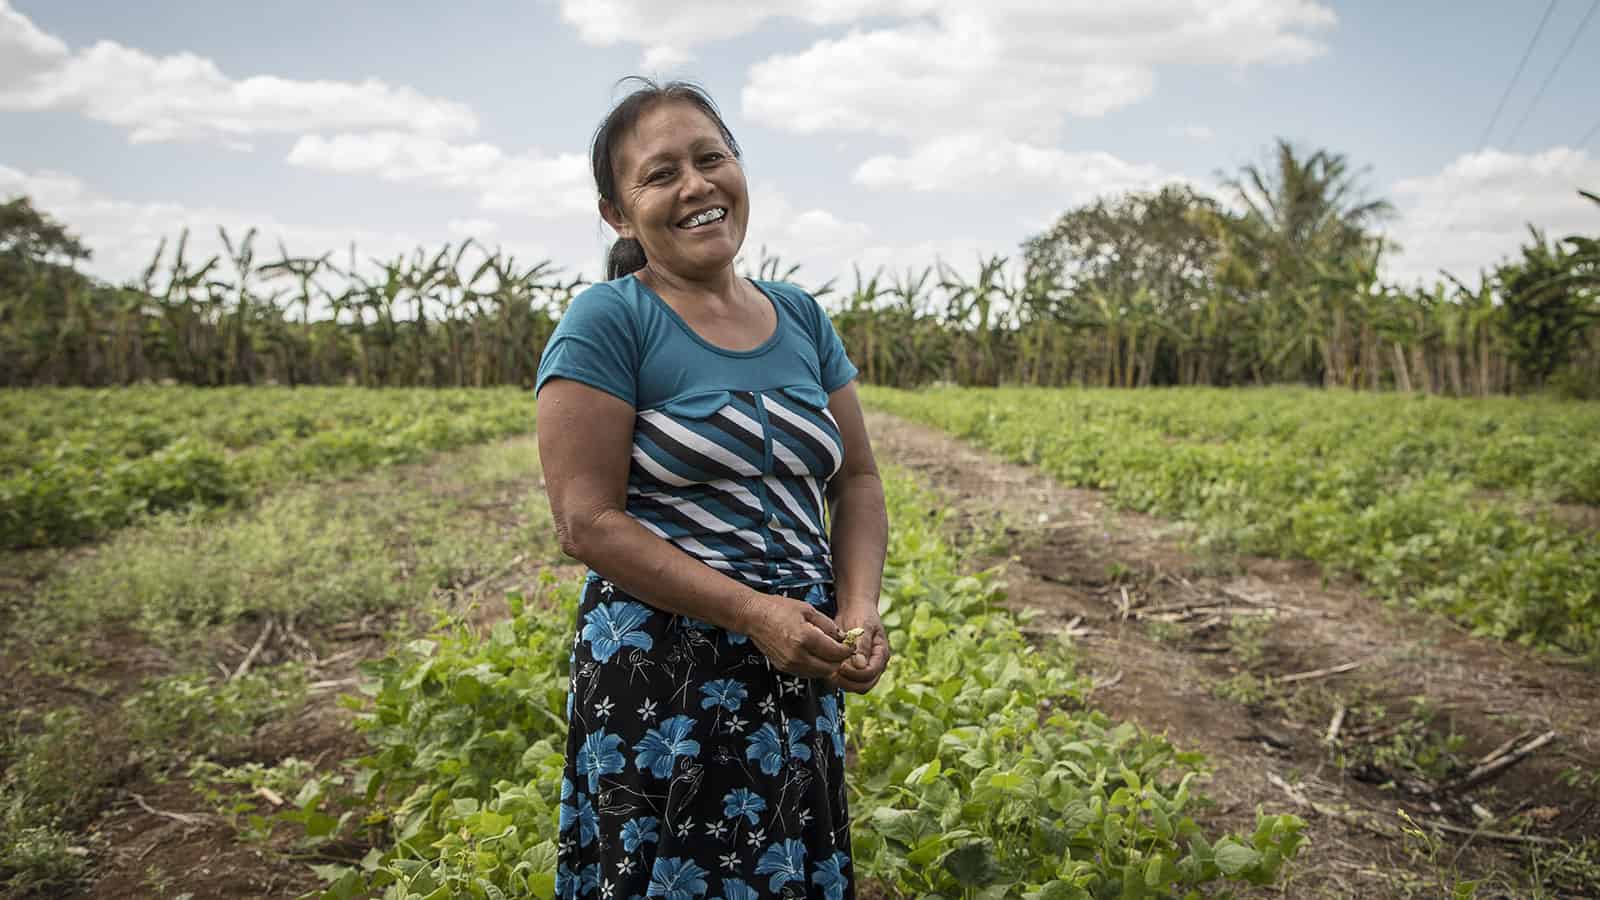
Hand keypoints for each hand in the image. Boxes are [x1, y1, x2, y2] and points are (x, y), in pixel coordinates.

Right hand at [740, 592, 854, 677]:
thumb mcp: (808, 610)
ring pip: (819, 674)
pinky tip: (817, 656)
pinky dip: (816, 668)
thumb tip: (843, 637)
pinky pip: (807, 674)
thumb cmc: (779, 608)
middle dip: (839, 660)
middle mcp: (797, 655)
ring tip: (830, 652)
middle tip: (842, 650)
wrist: (754, 617)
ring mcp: (790, 664)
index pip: (835, 653)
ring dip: (828, 666)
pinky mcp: (784, 668)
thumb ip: (828, 625)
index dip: (847, 650)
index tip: (850, 645)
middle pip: (830, 668)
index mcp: (805, 638)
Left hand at [829, 604, 888, 693]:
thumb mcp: (864, 626)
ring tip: (829, 670)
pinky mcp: (852, 669)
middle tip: (833, 672)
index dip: (856, 674)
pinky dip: (836, 679)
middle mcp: (874, 665)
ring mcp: (863, 669)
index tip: (842, 666)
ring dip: (841, 682)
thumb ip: (863, 645)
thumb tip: (860, 665)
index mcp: (881, 655)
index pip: (871, 673)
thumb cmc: (862, 614)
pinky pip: (845, 681)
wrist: (855, 609)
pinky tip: (827, 669)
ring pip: (854, 687)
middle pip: (864, 686)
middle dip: (847, 682)